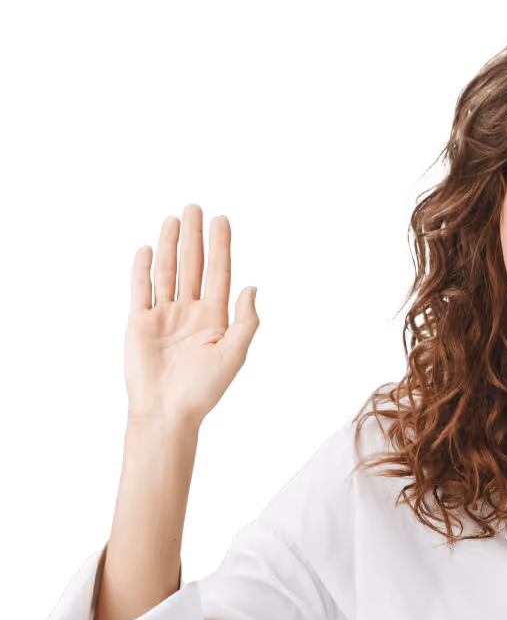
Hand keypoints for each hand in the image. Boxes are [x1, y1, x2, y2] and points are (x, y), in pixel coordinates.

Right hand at [124, 202, 258, 426]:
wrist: (167, 411)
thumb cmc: (203, 390)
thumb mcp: (233, 355)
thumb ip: (245, 322)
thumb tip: (252, 288)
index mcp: (214, 320)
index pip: (219, 275)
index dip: (220, 247)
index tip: (221, 220)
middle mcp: (190, 314)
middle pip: (192, 266)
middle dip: (194, 238)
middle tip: (195, 208)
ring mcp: (164, 317)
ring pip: (167, 272)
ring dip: (170, 245)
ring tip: (174, 220)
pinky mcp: (141, 323)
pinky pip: (141, 289)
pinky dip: (144, 269)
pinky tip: (148, 249)